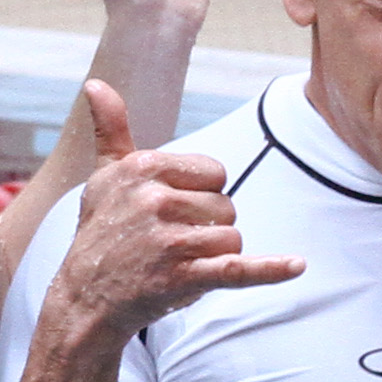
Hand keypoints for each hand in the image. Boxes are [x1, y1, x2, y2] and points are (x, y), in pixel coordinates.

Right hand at [44, 83, 304, 340]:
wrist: (85, 297)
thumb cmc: (101, 232)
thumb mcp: (104, 177)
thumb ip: (110, 129)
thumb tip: (96, 84)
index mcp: (142, 168)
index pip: (215, 172)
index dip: (202, 193)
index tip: (172, 209)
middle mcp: (154, 201)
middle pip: (226, 206)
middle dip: (208, 226)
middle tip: (169, 242)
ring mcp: (168, 242)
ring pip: (232, 238)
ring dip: (214, 255)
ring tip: (177, 262)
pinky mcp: (181, 279)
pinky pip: (236, 269)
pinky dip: (269, 270)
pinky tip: (297, 265)